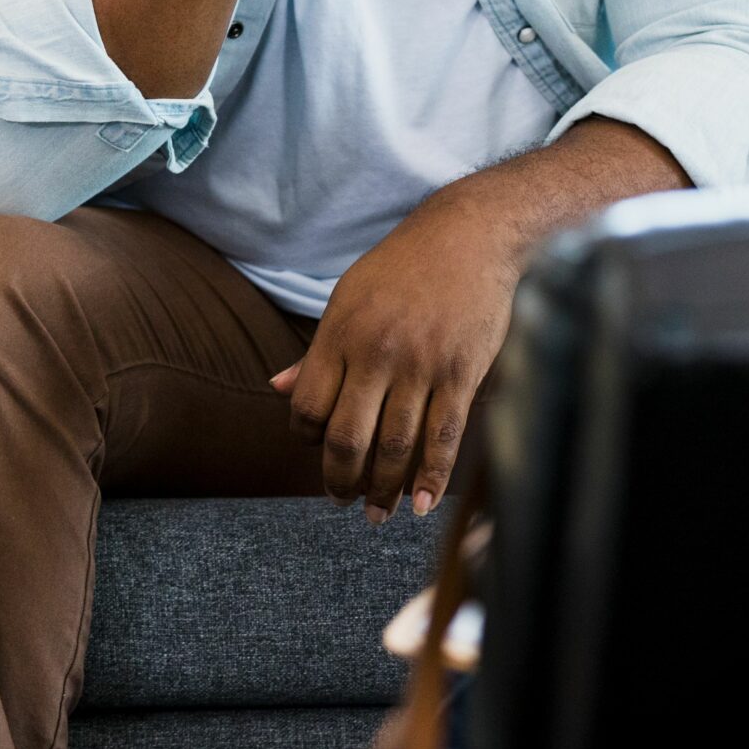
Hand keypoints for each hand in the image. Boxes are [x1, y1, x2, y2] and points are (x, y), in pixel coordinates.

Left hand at [272, 191, 522, 521]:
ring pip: (395, 446)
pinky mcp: (462, 372)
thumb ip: (317, 351)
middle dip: (340, 481)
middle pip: (347, 438)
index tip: (318, 451)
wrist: (470, 234)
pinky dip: (432, 477)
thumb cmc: (404, 266)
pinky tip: (421, 504)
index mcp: (341, 333)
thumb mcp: (348, 297)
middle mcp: (377, 352)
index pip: (309, 408)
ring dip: (383, 491)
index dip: (307, 441)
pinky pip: (444, 437)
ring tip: (378, 513)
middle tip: (343, 501)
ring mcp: (421, 364)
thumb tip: (278, 390)